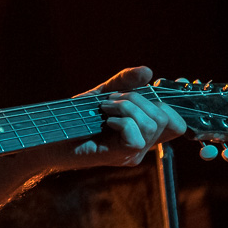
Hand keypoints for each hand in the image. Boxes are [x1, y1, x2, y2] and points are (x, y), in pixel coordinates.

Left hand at [68, 66, 186, 167]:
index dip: (168, 104)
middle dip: (137, 100)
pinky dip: (122, 122)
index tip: (145, 91)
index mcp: (144, 131)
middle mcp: (144, 144)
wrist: (51, 136)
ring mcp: (133, 153)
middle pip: (165, 119)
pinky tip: (105, 121)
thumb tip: (148, 71)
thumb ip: (125, 82)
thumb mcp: (103, 93)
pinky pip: (136, 138)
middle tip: (111, 101)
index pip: (176, 123)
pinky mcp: (120, 156)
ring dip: (126, 107)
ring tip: (104, 108)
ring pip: (151, 125)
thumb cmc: (76, 118)